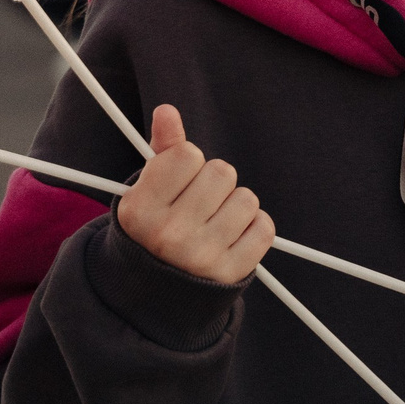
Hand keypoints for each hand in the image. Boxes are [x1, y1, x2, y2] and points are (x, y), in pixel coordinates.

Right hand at [115, 104, 273, 285]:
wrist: (160, 292)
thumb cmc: (158, 227)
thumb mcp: (148, 191)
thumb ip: (163, 150)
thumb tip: (168, 111)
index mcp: (139, 210)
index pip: (186, 154)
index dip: (188, 161)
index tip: (179, 180)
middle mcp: (168, 235)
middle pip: (221, 172)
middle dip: (214, 183)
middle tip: (198, 203)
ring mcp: (201, 256)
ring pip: (247, 198)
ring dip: (235, 205)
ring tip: (213, 221)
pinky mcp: (231, 272)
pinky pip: (265, 227)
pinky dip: (253, 228)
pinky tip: (231, 237)